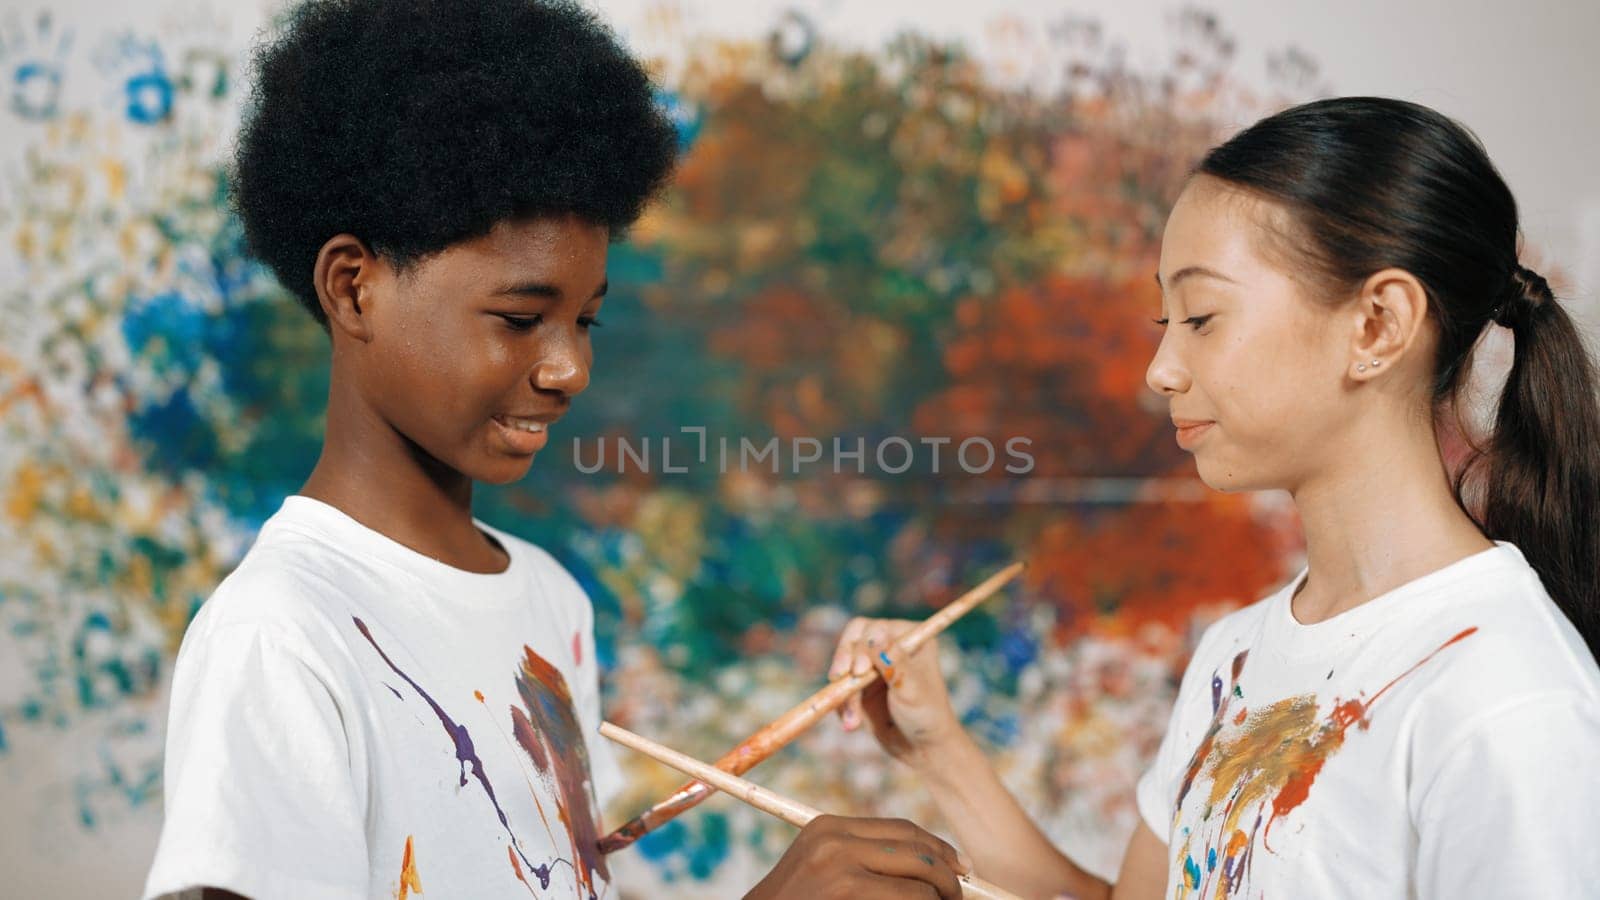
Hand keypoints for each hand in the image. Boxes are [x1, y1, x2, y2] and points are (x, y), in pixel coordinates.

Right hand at [745, 814, 970, 899]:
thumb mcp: (821, 871)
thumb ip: (863, 860)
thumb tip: (930, 866)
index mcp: (830, 827)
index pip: (902, 830)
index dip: (938, 849)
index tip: (960, 867)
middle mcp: (836, 839)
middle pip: (917, 850)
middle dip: (950, 876)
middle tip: (961, 895)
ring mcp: (840, 865)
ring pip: (920, 880)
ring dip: (940, 899)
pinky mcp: (846, 890)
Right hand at [829, 617, 962, 763]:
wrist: (922, 750)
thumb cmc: (926, 717)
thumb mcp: (911, 689)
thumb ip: (893, 662)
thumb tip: (875, 634)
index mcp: (911, 638)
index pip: (872, 628)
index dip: (860, 646)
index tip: (859, 672)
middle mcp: (891, 648)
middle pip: (852, 641)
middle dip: (844, 664)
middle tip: (840, 680)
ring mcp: (874, 667)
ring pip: (843, 668)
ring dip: (843, 694)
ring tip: (852, 721)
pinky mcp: (861, 687)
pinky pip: (840, 689)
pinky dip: (842, 706)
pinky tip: (852, 724)